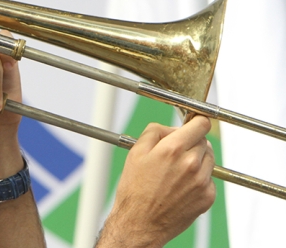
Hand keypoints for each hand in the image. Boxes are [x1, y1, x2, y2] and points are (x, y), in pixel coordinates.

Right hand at [97, 116, 215, 247]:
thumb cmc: (135, 189)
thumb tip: (171, 127)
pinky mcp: (207, 197)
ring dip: (197, 159)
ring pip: (209, 159)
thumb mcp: (136, 152)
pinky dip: (199, 178)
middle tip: (175, 152)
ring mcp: (202, 181)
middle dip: (192, 142)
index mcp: (173, 149)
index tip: (193, 123)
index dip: (196, 121)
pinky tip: (181, 185)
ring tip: (177, 170)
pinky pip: (209, 178)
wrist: (140, 222)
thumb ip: (155, 131)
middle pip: (204, 141)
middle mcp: (191, 164)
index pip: (201, 124)